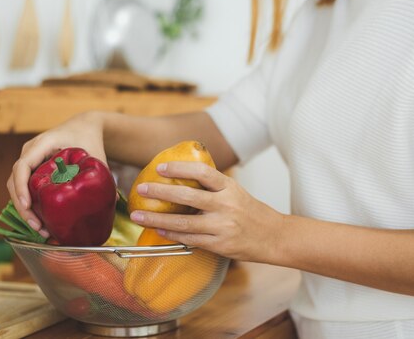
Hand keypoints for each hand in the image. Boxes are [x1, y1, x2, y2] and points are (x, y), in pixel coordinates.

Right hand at [7, 111, 106, 236]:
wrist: (83, 127)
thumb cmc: (88, 138)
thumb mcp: (95, 154)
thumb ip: (102, 174)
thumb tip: (114, 202)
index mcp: (42, 143)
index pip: (23, 165)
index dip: (22, 186)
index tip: (28, 205)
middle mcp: (30, 151)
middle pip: (15, 180)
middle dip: (22, 206)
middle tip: (37, 227)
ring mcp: (29, 160)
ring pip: (16, 187)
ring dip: (25, 210)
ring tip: (41, 230)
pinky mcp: (32, 170)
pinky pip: (24, 188)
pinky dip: (30, 205)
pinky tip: (41, 221)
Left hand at [129, 161, 285, 261]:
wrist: (274, 237)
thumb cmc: (251, 212)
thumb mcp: (235, 191)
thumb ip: (213, 187)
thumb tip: (182, 178)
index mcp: (230, 187)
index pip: (202, 173)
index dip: (179, 169)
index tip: (160, 168)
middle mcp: (226, 205)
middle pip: (188, 197)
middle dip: (160, 192)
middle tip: (142, 189)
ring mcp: (222, 227)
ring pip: (183, 223)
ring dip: (157, 219)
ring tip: (139, 216)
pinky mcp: (219, 245)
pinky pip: (190, 239)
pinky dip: (172, 235)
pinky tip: (159, 230)